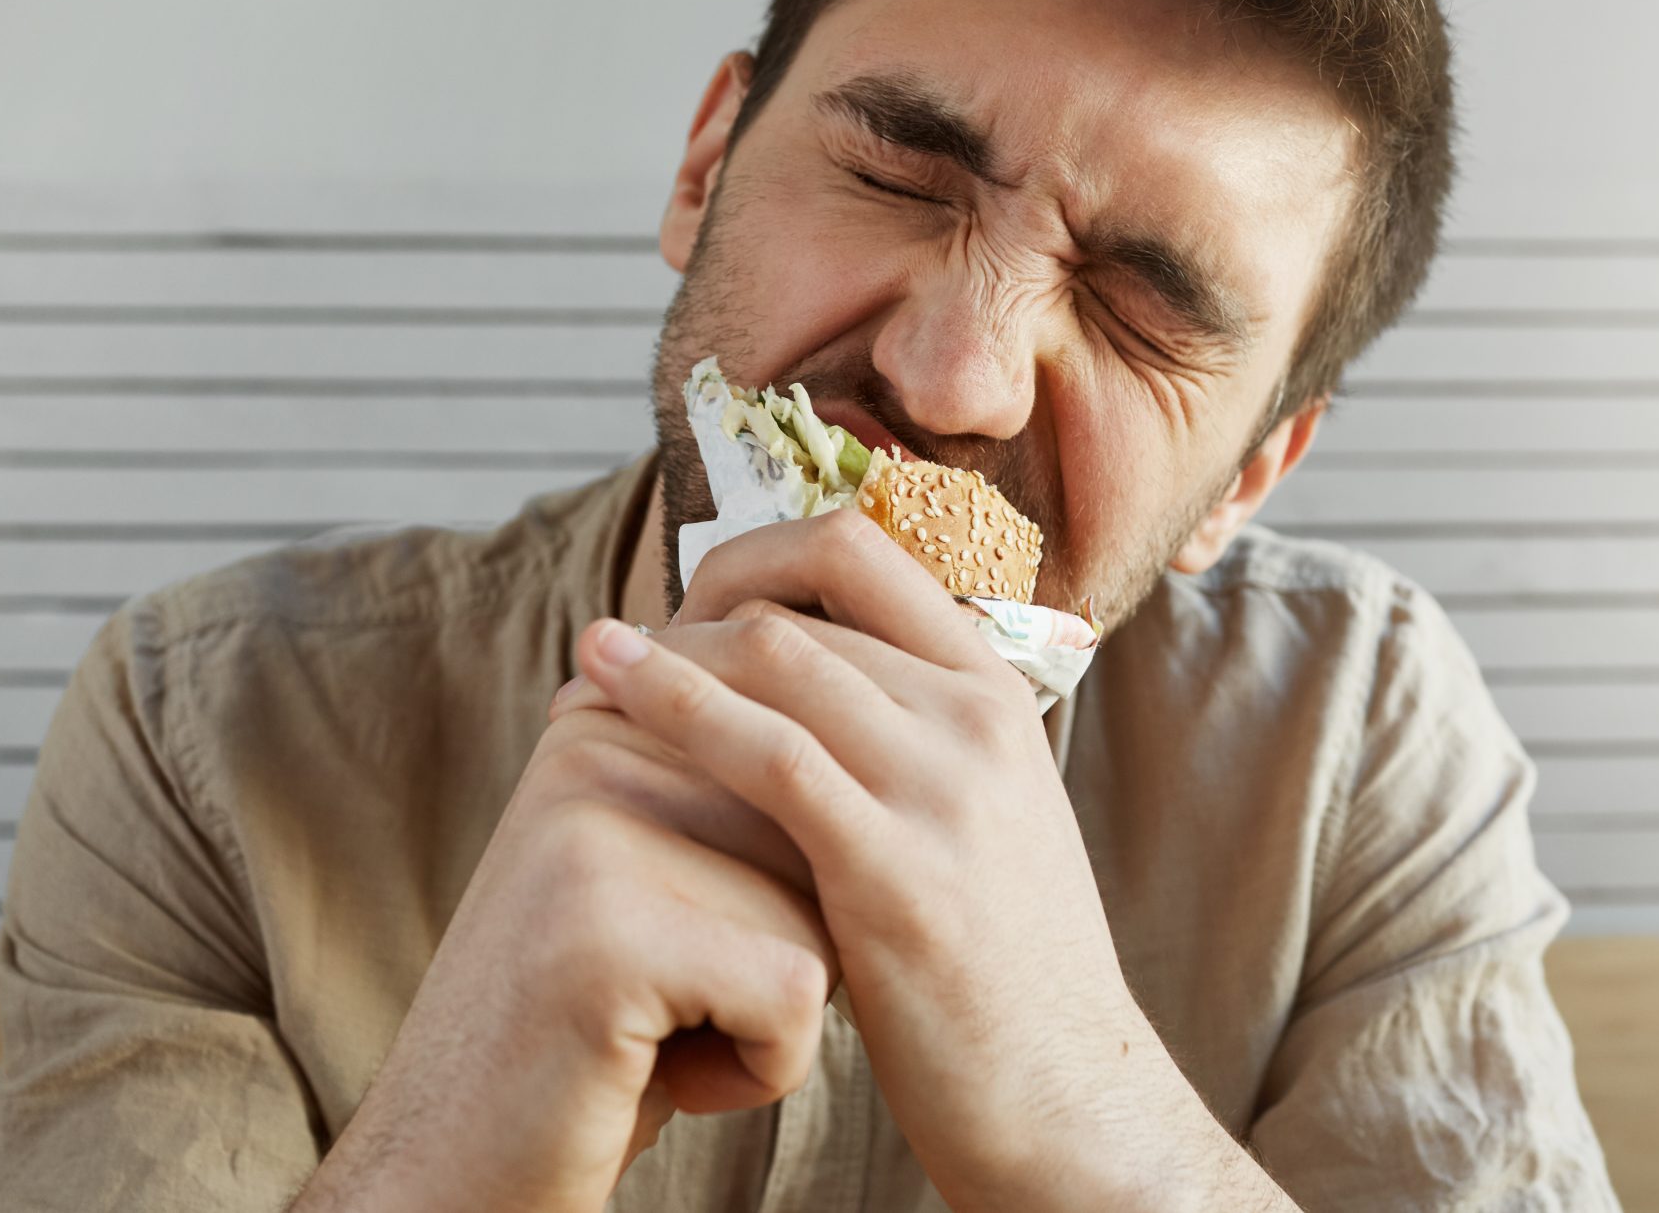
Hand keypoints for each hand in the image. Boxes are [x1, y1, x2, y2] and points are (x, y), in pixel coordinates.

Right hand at [294, 701, 834, 1212]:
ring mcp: (595, 834)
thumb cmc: (595, 1029)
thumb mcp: (655, 874)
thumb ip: (734, 786)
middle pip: (821, 833)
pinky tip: (654, 1074)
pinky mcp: (612, 938)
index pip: (806, 763)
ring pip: (823, 911)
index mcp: (611, 714)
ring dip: (771, 1009)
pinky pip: (797, 995)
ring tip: (651, 1030)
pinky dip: (759, 1068)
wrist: (451, 1168)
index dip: (780, 884)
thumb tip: (869, 704)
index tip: (673, 932)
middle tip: (662, 993)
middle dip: (782, 943)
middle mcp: (596, 747)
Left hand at [563, 510, 1214, 1211]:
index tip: (690, 595)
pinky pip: (767, 755)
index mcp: (997, 694)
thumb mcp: (988, 819)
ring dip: (663, 651)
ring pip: (774, 656)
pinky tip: (604, 705)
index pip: (863, 554)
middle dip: (690, 613)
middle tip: (618, 647)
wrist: (1069, 1104)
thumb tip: (817, 685)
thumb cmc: (1009, 973)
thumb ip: (918, 743)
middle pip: (800, 605)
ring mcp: (941, 789)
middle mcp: (975, 720)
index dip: (757, 553)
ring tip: (589, 662)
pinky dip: (673, 711)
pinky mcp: (893, 870)